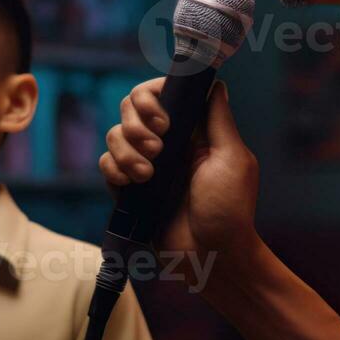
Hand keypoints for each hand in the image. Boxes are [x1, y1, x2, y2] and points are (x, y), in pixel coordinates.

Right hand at [98, 78, 260, 271]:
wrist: (211, 257)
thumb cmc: (230, 210)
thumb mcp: (232, 159)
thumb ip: (218, 119)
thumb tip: (214, 83)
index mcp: (193, 131)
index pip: (162, 93)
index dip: (152, 96)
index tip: (162, 119)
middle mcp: (167, 142)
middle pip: (131, 107)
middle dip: (137, 124)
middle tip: (158, 150)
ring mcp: (146, 164)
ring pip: (115, 134)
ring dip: (126, 151)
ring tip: (148, 176)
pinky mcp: (130, 188)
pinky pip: (107, 164)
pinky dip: (114, 169)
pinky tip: (132, 185)